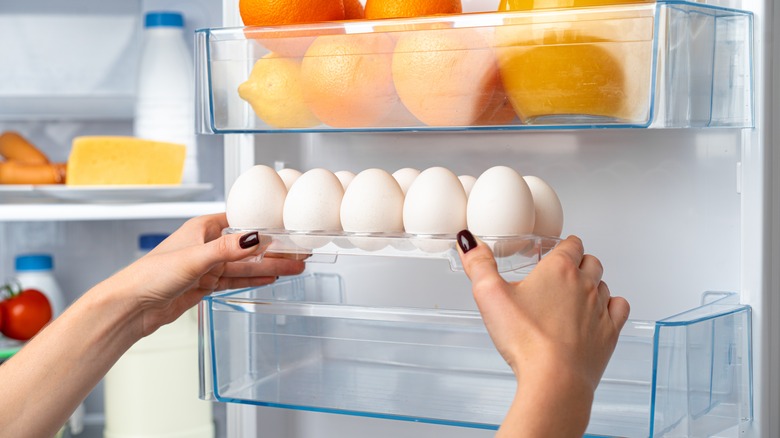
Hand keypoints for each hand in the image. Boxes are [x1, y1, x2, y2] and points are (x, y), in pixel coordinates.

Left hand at [105, 213, 305, 335]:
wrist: (130, 307)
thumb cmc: (149, 275)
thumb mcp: (193, 258)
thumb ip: (227, 249)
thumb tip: (255, 238)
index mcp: (202, 229)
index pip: (241, 224)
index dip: (266, 227)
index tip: (289, 231)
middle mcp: (206, 245)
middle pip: (247, 248)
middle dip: (274, 252)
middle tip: (299, 256)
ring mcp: (206, 267)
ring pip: (244, 266)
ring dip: (268, 268)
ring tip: (294, 269)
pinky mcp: (204, 286)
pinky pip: (235, 280)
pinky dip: (253, 280)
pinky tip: (270, 279)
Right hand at [456, 231, 629, 435]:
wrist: (554, 379)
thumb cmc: (526, 339)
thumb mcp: (490, 295)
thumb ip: (479, 265)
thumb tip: (469, 242)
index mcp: (559, 269)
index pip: (570, 243)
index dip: (562, 246)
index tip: (552, 252)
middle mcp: (585, 284)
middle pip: (590, 261)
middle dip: (578, 263)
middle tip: (561, 273)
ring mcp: (600, 308)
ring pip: (603, 284)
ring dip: (592, 285)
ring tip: (574, 296)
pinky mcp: (610, 332)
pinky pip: (619, 307)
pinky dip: (611, 306)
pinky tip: (598, 312)